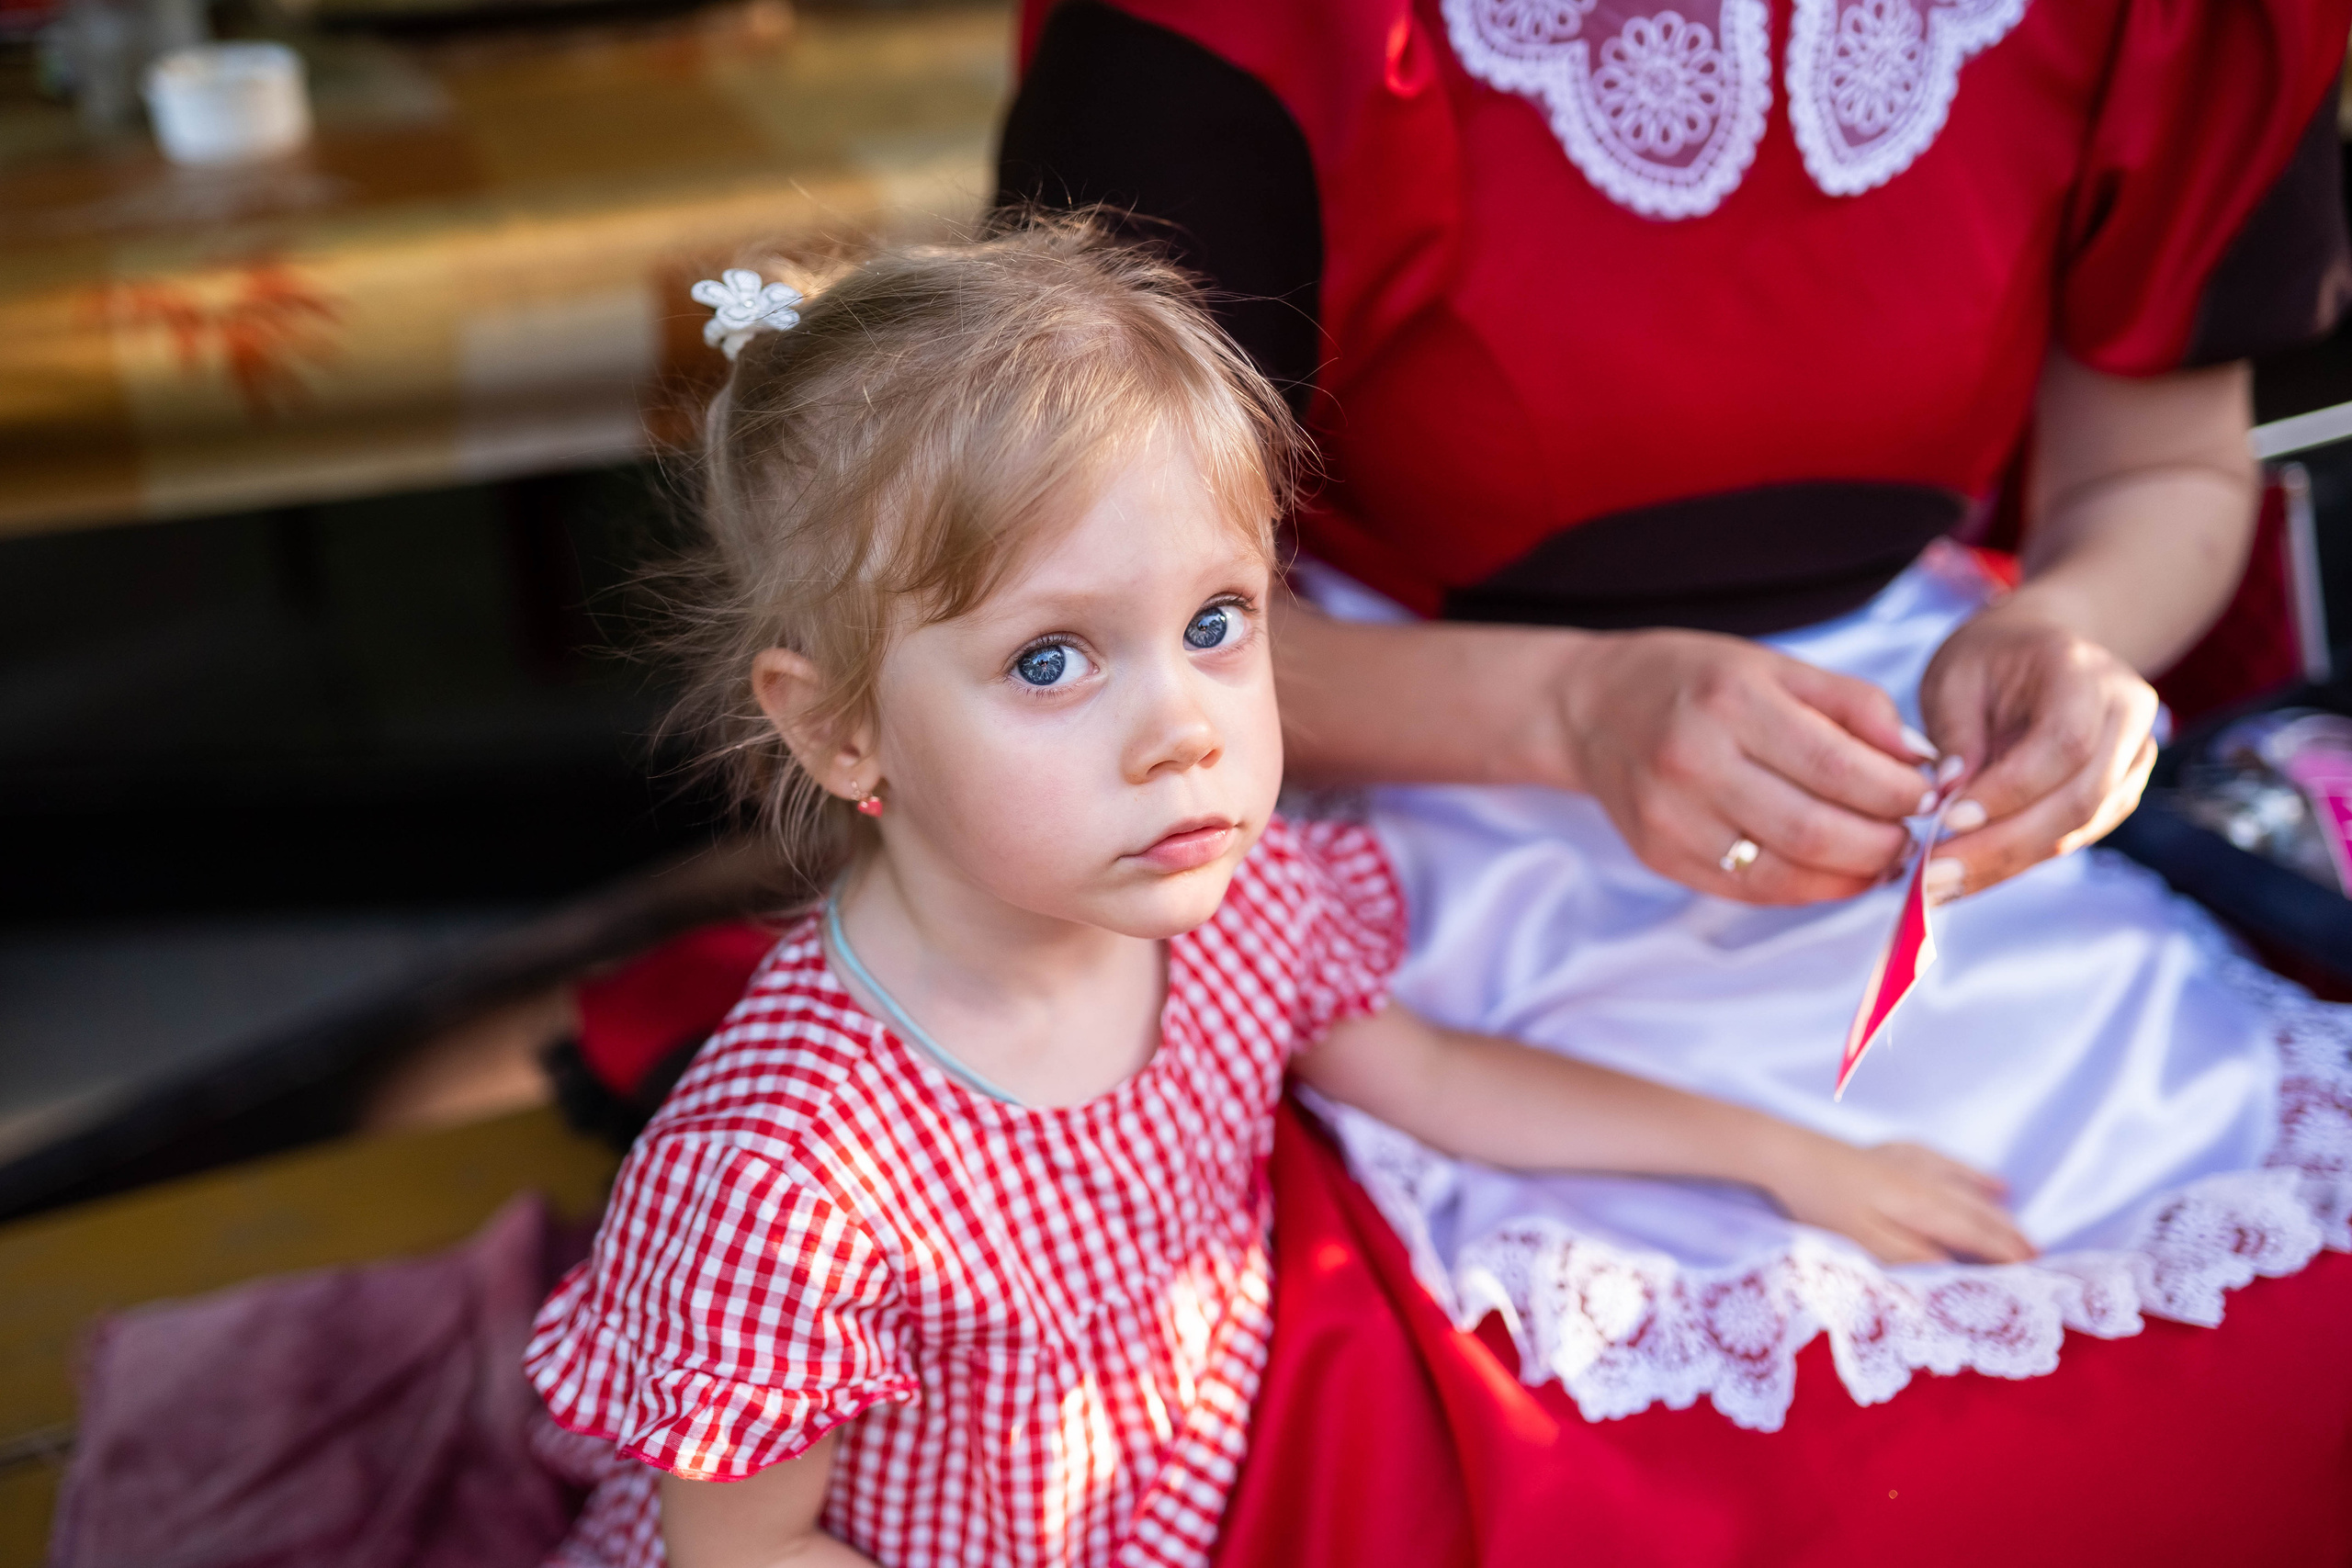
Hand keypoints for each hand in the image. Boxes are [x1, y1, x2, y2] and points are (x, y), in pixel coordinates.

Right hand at [1555, 629, 1935, 904]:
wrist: (1592, 709)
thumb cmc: (1695, 680)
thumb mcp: (1777, 667)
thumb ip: (1855, 707)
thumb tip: (1922, 762)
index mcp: (1731, 702)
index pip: (1839, 768)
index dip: (1900, 794)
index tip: (1928, 795)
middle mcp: (1694, 763)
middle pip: (1816, 830)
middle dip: (1884, 843)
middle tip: (1911, 834)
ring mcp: (1671, 818)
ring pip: (1786, 873)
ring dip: (1852, 875)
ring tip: (1881, 855)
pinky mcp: (1660, 856)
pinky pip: (1751, 891)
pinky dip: (1808, 889)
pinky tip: (1834, 871)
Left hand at [1765, 1136, 2034, 1264]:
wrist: (1786, 1153)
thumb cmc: (1820, 1204)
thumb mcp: (1863, 1241)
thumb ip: (1911, 1257)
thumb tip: (1956, 1271)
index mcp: (1920, 1206)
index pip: (1974, 1234)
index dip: (2004, 1253)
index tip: (2035, 1272)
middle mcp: (1924, 1180)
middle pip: (1976, 1211)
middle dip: (2009, 1234)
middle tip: (2040, 1257)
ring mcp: (1908, 1162)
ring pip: (1965, 1187)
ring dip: (1995, 1208)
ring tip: (2019, 1225)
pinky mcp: (1891, 1153)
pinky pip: (1944, 1162)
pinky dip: (1969, 1173)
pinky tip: (1988, 1180)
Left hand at [1916, 604, 2159, 901]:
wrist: (2037, 650)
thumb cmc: (1988, 660)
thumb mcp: (1955, 676)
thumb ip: (1957, 732)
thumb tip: (1949, 794)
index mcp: (2086, 672)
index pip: (2064, 744)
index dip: (2009, 790)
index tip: (1947, 820)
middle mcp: (2126, 715)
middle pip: (2080, 798)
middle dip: (2003, 844)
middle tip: (1935, 875)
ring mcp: (2131, 759)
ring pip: (2078, 828)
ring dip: (2007, 864)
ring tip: (1940, 886)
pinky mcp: (2117, 794)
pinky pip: (2071, 838)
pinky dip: (2016, 862)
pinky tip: (1966, 878)